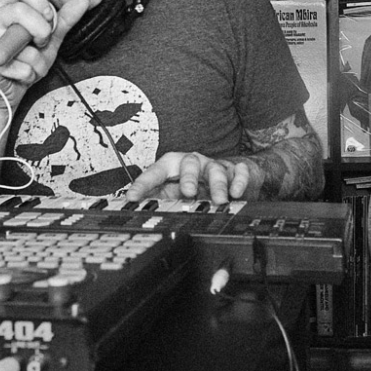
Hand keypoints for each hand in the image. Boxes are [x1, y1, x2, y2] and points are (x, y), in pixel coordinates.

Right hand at [0, 0, 90, 105]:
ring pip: (22, 43)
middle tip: (42, 42)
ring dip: (39, 60)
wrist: (11, 89)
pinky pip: (20, 66)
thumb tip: (83, 0)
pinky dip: (30, 74)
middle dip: (42, 30)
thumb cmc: (27, 59)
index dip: (39, 1)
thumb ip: (65, 19)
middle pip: (20, 11)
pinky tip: (23, 75)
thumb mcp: (50, 37)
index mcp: (4, 6)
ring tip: (33, 64)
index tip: (50, 18)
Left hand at [125, 152, 255, 204]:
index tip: (132, 197)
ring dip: (217, 184)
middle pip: (189, 163)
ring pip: (215, 169)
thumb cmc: (195, 185)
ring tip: (219, 200)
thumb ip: (155, 198)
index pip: (156, 171)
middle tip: (188, 192)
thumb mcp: (171, 193)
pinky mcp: (234, 172)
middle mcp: (193, 164)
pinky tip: (236, 192)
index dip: (143, 183)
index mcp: (173, 167)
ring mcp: (214, 167)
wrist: (225, 180)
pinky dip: (238, 181)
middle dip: (189, 177)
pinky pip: (238, 172)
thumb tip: (135, 207)